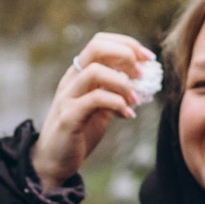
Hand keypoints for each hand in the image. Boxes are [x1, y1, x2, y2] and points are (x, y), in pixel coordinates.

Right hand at [33, 34, 154, 193]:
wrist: (54, 161)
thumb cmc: (80, 132)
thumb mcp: (101, 107)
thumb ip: (115, 92)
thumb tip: (142, 81)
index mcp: (79, 73)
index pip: (101, 42)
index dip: (127, 44)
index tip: (149, 58)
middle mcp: (71, 80)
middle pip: (96, 47)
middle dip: (126, 55)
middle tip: (142, 75)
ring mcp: (68, 96)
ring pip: (95, 71)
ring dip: (123, 83)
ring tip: (136, 99)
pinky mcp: (69, 116)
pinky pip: (95, 99)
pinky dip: (117, 103)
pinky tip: (127, 115)